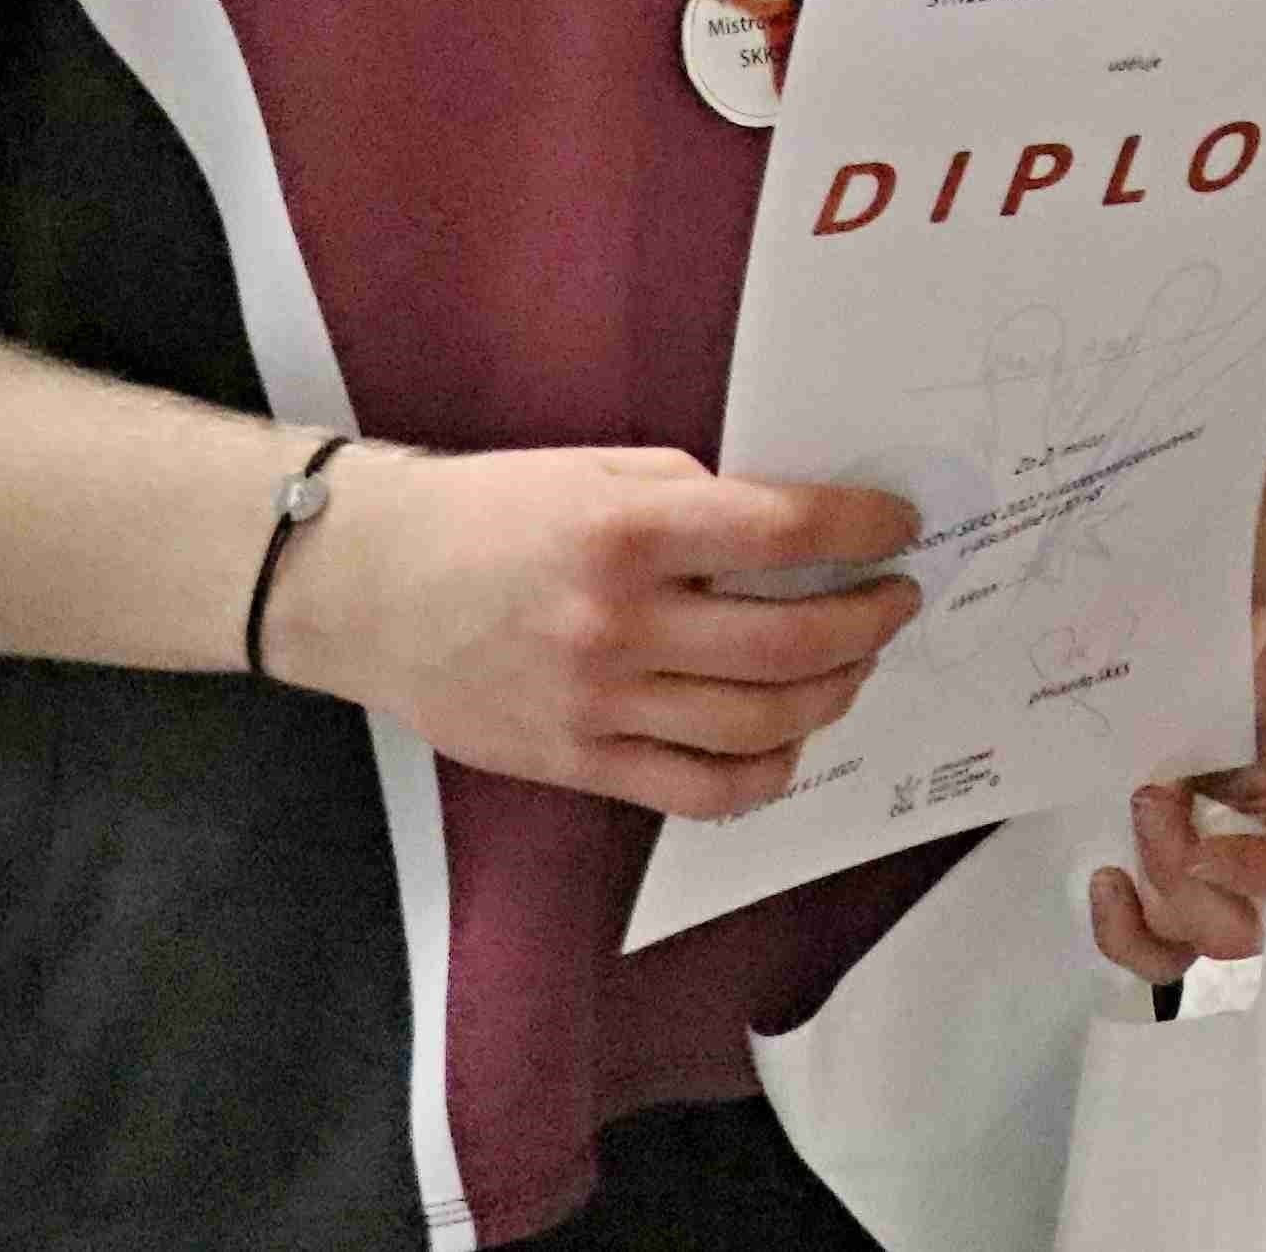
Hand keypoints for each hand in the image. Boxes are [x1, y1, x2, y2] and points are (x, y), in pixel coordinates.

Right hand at [258, 445, 922, 820]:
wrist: (364, 587)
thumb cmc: (486, 515)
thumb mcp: (598, 473)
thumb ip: (698, 501)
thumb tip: (801, 534)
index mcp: (625, 532)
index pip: (783, 532)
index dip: (864, 528)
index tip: (901, 527)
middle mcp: (615, 624)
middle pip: (788, 644)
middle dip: (870, 621)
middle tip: (898, 599)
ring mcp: (595, 705)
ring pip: (757, 725)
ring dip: (833, 693)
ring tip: (855, 662)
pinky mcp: (575, 764)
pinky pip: (698, 792)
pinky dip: (765, 771)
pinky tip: (788, 736)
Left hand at [1091, 603, 1265, 978]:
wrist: (1253, 648)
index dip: (1261, 876)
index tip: (1204, 845)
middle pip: (1244, 931)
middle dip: (1188, 878)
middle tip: (1154, 797)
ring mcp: (1244, 891)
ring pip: (1191, 940)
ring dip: (1153, 886)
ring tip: (1142, 804)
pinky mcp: (1192, 888)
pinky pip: (1157, 947)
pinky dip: (1124, 931)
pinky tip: (1107, 879)